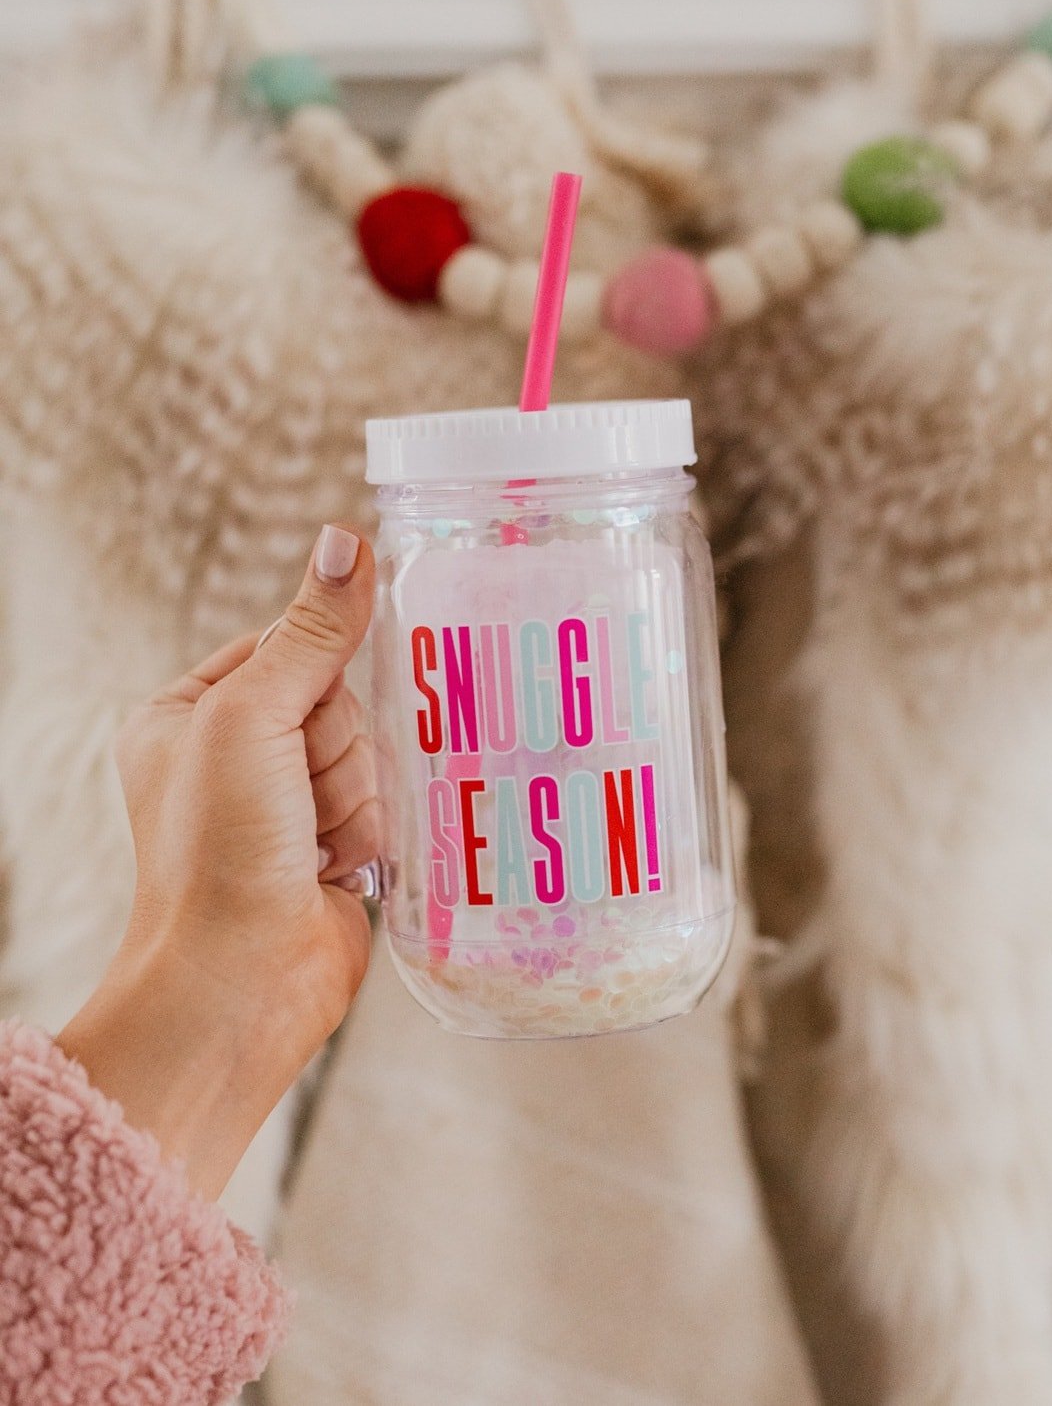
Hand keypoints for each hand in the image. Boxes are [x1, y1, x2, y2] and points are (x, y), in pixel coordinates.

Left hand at [57, 525, 379, 1198]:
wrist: (241, 983)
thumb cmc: (217, 852)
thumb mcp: (252, 719)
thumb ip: (310, 633)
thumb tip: (344, 540)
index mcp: (190, 714)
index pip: (286, 644)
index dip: (316, 671)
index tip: (308, 717)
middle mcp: (238, 757)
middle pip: (339, 699)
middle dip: (336, 750)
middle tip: (301, 799)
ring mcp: (288, 807)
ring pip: (371, 753)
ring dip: (356, 799)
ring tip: (318, 846)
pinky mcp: (335, 850)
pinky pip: (389, 803)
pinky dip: (375, 832)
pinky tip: (343, 865)